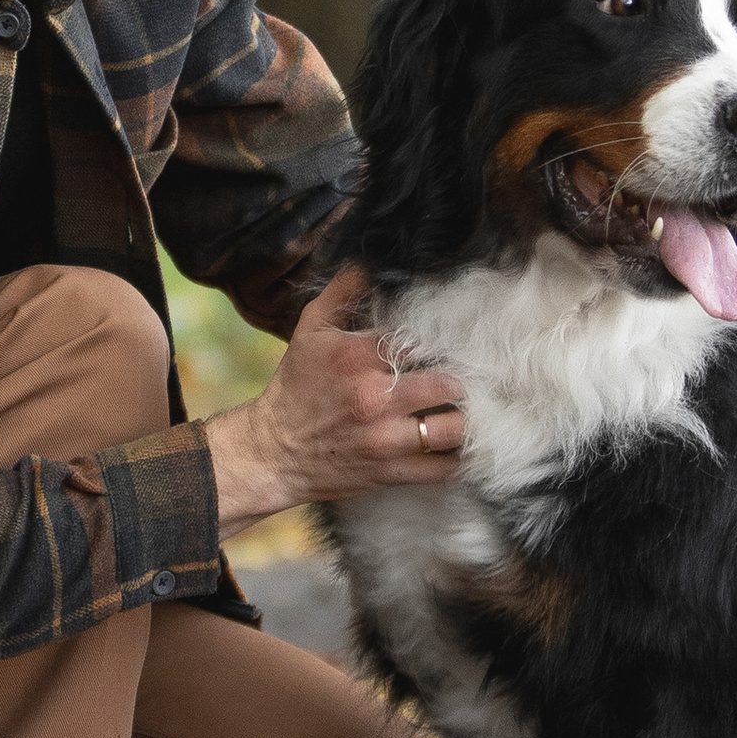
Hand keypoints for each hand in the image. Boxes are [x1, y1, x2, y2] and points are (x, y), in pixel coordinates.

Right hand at [205, 262, 466, 531]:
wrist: (272, 452)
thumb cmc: (295, 388)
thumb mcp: (309, 331)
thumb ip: (341, 294)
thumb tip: (366, 266)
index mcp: (357, 358)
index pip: (422, 341)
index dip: (440, 342)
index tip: (448, 345)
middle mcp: (375, 397)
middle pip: (449, 385)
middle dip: (459, 381)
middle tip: (461, 379)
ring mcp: (385, 439)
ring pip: (454, 428)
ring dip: (464, 419)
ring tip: (461, 411)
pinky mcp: (389, 472)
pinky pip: (442, 467)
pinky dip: (455, 457)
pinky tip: (452, 445)